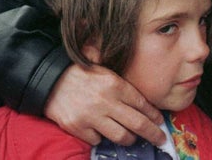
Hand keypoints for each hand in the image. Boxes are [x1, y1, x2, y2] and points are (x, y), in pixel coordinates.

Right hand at [43, 64, 164, 146]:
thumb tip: (145, 105)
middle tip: (160, 139)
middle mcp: (105, 101)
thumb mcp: (106, 71)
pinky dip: (101, 137)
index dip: (154, 116)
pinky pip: (98, 140)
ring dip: (129, 139)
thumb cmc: (82, 74)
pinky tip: (100, 130)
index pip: (142, 104)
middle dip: (153, 134)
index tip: (160, 122)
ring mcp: (91, 116)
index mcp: (114, 84)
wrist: (50, 79)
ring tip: (130, 137)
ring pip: (121, 137)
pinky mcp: (78, 128)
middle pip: (137, 124)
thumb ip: (123, 87)